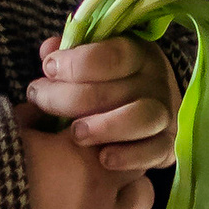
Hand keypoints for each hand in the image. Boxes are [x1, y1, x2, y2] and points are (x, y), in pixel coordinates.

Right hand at [18, 104, 151, 208]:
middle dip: (120, 164)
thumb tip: (49, 107)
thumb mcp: (6, 129)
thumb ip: (35, 114)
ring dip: (126, 198)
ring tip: (101, 205)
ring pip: (142, 199)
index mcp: (82, 143)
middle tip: (94, 175)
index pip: (122, 129)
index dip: (108, 137)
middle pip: (136, 162)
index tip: (90, 146)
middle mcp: (102, 177)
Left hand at [24, 34, 181, 175]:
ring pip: (140, 118)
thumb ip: (69, 54)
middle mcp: (155, 80)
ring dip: (104, 126)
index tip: (48, 68)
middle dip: (69, 97)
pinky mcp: (168, 144)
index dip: (76, 63)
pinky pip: (153, 151)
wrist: (149, 110)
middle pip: (114, 89)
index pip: (112, 55)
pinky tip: (104, 159)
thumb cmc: (109, 82)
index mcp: (137, 53)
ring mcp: (164, 113)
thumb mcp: (93, 59)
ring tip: (75, 134)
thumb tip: (49, 49)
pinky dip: (129, 156)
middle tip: (39, 99)